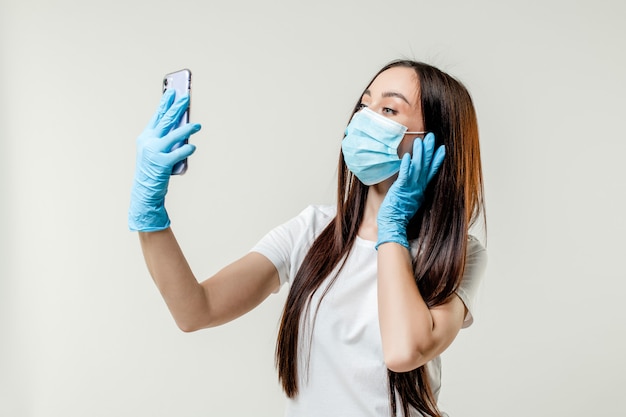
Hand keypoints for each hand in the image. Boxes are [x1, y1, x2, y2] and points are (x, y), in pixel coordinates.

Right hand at [128, 90, 200, 231]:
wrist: (145, 190)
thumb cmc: (153, 169)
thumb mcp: (155, 150)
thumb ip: (166, 138)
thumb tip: (183, 126)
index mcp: (145, 136)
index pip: (156, 115)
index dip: (164, 103)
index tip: (172, 91)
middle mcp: (148, 142)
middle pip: (166, 121)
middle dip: (177, 108)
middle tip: (186, 98)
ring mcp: (154, 152)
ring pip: (174, 135)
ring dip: (187, 128)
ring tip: (198, 125)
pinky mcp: (162, 163)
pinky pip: (179, 153)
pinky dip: (187, 149)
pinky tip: (192, 146)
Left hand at [376, 133, 444, 248]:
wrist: (393, 224)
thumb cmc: (399, 213)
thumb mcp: (411, 200)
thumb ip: (414, 190)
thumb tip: (415, 183)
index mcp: (421, 189)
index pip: (431, 172)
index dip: (437, 159)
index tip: (442, 148)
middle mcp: (418, 187)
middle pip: (426, 165)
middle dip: (429, 150)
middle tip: (432, 137)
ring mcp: (410, 187)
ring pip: (417, 167)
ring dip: (419, 153)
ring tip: (420, 140)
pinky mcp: (401, 189)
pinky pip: (405, 175)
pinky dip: (407, 165)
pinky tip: (407, 155)